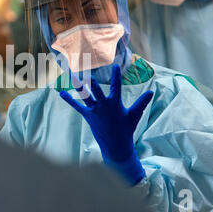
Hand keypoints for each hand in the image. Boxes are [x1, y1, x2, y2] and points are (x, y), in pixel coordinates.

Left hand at [60, 64, 152, 184]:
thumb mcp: (135, 115)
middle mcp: (104, 106)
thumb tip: (151, 92)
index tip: (115, 65)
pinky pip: (77, 106)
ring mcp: (95, 111)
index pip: (116, 86)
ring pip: (85, 95)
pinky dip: (69, 99)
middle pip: (96, 90)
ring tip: (71, 75)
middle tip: (86, 69)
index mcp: (115, 103)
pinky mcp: (88, 116)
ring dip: (78, 85)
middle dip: (91, 80)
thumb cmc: (126, 129)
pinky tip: (61, 93)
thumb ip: (141, 102)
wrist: (116, 146)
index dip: (116, 75)